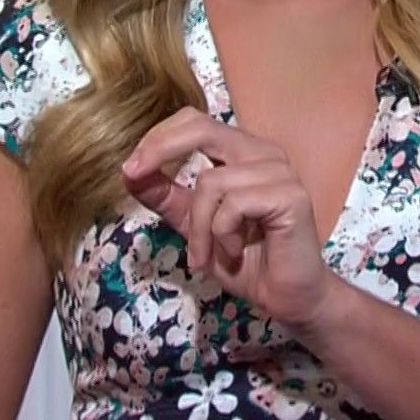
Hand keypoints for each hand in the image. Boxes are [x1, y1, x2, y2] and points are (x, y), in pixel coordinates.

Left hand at [120, 107, 339, 329]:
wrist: (286, 297)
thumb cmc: (245, 260)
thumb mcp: (192, 225)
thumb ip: (166, 196)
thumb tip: (129, 171)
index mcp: (241, 152)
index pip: (194, 122)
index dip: (158, 138)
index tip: (130, 169)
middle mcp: (262, 153)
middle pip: (201, 128)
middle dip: (160, 149)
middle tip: (133, 175)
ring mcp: (280, 171)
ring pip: (211, 182)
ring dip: (198, 228)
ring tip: (207, 254)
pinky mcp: (290, 196)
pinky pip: (233, 205)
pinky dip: (222, 236)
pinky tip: (235, 252)